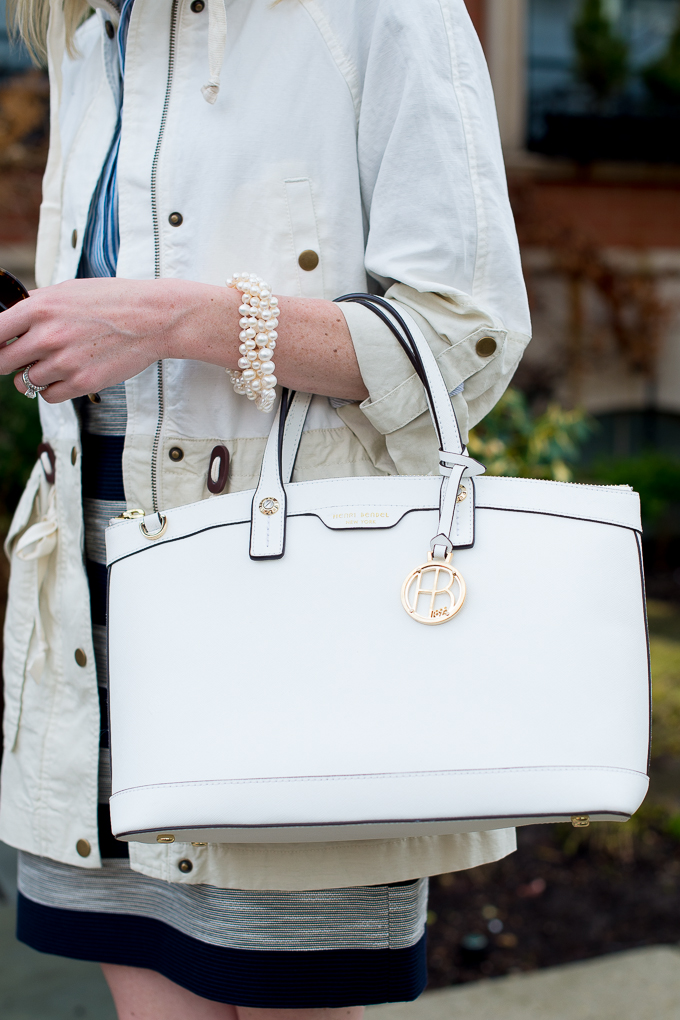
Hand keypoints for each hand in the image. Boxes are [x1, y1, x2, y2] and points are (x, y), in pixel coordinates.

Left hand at [0, 277, 233, 402]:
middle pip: (2, 362)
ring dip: (34, 376)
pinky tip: (66, 375)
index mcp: (39, 309)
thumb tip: (11, 317)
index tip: (1, 346)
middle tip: (22, 358)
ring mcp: (64, 362)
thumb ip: (36, 305)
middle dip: (9, 361)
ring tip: (55, 363)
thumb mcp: (68, 290)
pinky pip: (48, 396)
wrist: (153, 318)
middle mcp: (47, 337)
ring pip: (25, 382)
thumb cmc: (114, 301)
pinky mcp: (81, 383)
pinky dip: (52, 389)